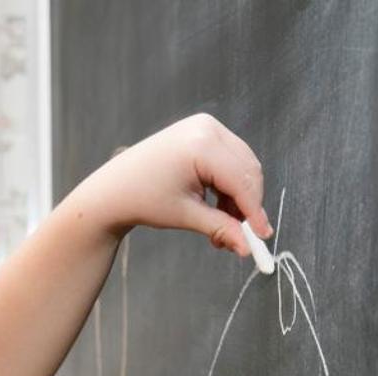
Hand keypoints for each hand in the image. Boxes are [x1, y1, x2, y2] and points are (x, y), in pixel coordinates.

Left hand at [73, 114, 271, 257]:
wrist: (115, 187)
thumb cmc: (144, 199)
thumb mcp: (186, 215)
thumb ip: (221, 228)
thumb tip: (247, 249)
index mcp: (201, 145)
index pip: (242, 180)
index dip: (255, 211)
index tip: (262, 237)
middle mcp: (207, 128)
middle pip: (248, 170)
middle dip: (247, 205)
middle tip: (239, 236)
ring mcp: (206, 126)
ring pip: (242, 166)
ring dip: (239, 197)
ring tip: (221, 225)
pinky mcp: (204, 132)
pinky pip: (231, 160)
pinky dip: (229, 185)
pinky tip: (216, 207)